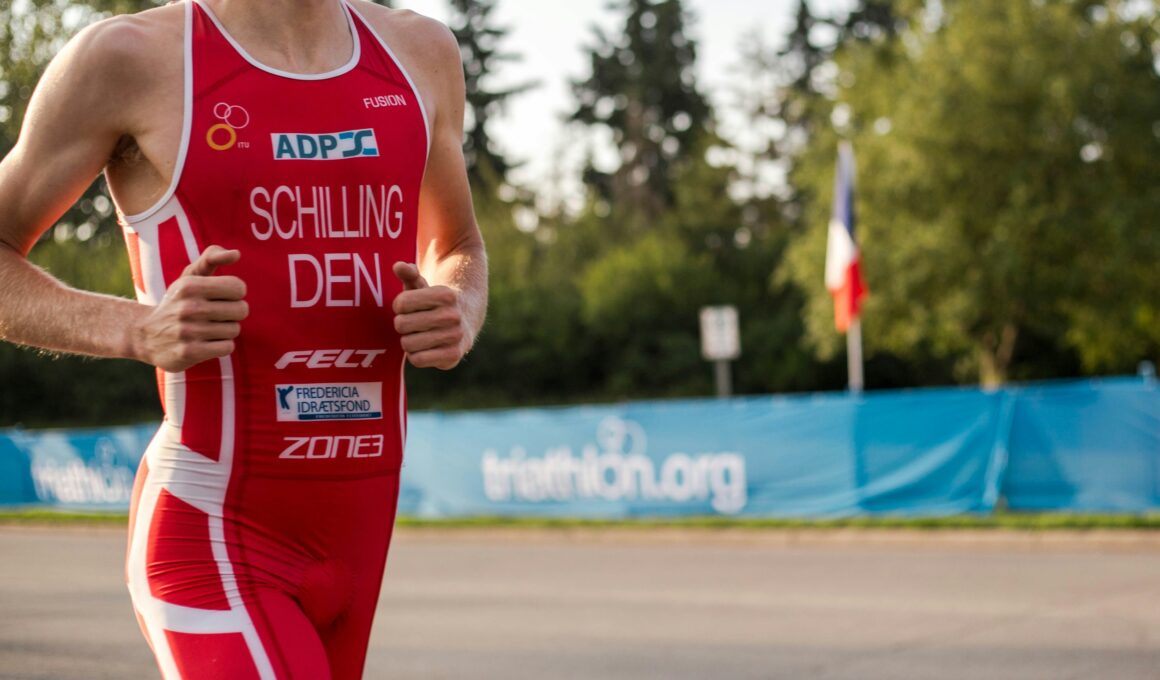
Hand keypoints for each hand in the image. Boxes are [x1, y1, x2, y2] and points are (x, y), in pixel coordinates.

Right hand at [133, 246, 247, 371]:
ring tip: (207, 328)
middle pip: (241, 310)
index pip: (238, 287)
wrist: (145, 335)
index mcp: (189, 285)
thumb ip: (211, 258)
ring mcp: (187, 331)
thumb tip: (237, 254)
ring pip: (234, 329)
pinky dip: (221, 345)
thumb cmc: (177, 302)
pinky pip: (227, 347)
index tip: (222, 296)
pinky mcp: (188, 353)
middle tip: (216, 314)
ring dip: (226, 330)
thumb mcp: (189, 276)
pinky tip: (206, 342)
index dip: (235, 293)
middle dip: (234, 313)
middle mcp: (188, 307)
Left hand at [392, 261, 471, 369]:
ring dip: (408, 341)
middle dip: (402, 324)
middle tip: (412, 323)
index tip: (407, 307)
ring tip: (417, 335)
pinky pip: (417, 360)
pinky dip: (415, 355)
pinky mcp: (453, 356)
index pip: (401, 303)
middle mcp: (453, 316)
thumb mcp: (423, 286)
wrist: (466, 320)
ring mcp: (455, 337)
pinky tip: (423, 348)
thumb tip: (398, 266)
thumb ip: (409, 274)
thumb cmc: (435, 303)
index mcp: (445, 295)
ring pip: (407, 344)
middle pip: (401, 324)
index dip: (399, 306)